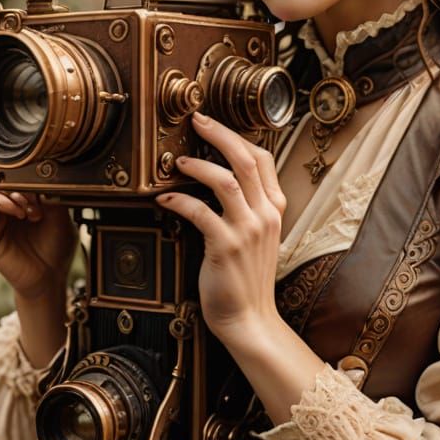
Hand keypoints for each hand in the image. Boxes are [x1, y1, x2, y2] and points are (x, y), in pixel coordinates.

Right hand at [0, 162, 76, 299]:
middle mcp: (1, 194)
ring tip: (27, 207)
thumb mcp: (60, 211)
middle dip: (12, 172)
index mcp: (20, 187)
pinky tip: (16, 211)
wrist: (50, 275)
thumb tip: (39, 169)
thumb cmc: (56, 244)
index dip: (26, 163)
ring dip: (4, 187)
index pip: (10, 159)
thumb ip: (47, 189)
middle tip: (34, 193)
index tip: (46, 180)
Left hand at [155, 113, 286, 343]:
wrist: (249, 318)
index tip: (213, 124)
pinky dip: (178, 200)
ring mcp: (247, 230)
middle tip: (196, 120)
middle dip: (218, 134)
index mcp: (274, 209)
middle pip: (245, 159)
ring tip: (178, 162)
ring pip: (226, 180)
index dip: (236, 136)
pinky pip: (199, 212)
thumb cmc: (246, 277)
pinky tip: (164, 199)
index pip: (263, 158)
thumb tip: (221, 178)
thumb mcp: (257, 237)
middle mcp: (265, 215)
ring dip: (198, 165)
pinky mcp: (225, 246)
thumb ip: (247, 208)